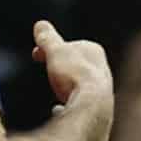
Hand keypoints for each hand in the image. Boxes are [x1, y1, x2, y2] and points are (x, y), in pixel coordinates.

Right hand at [32, 21, 113, 140]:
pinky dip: (70, 107)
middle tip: (47, 71)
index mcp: (94, 52)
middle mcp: (103, 72)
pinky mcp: (98, 114)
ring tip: (56, 90)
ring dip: (68, 87)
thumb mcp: (55, 51)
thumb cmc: (75, 77)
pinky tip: (59, 110)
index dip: (51, 48)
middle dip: (61, 68)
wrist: (91, 110)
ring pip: (82, 86)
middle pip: (77, 66)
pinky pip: (82, 108)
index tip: (36, 54)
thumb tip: (41, 25)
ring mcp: (103, 94)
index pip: (71, 45)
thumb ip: (48, 38)